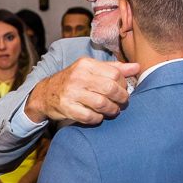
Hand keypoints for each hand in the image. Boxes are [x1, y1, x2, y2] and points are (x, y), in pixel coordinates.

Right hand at [25, 57, 140, 124]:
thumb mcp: (90, 70)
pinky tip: (98, 116)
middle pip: (111, 89)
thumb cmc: (73, 81)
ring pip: (102, 103)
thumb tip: (137, 67)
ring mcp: (71, 93)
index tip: (123, 90)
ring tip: (112, 110)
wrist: (45, 94)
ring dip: (112, 110)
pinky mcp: (66, 108)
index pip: (115, 74)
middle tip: (122, 102)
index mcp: (85, 64)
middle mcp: (78, 76)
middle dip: (121, 98)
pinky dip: (98, 119)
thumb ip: (113, 69)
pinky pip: (90, 116)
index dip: (124, 84)